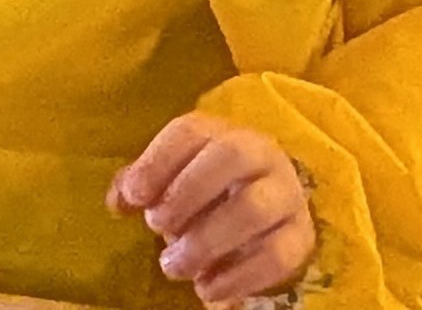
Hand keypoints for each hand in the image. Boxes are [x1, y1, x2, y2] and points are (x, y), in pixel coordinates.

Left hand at [113, 115, 313, 305]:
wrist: (264, 216)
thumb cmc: (202, 192)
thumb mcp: (169, 179)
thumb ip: (139, 184)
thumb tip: (120, 201)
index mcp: (219, 132)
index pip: (189, 131)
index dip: (157, 162)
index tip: (134, 198)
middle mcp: (260, 153)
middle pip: (230, 157)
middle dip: (186, 193)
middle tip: (157, 228)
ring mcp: (286, 194)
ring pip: (253, 208)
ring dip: (206, 241)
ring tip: (173, 266)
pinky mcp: (302, 236)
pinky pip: (277, 256)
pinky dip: (237, 278)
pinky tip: (206, 290)